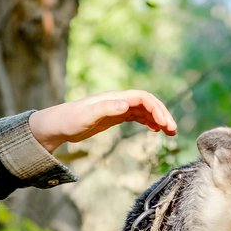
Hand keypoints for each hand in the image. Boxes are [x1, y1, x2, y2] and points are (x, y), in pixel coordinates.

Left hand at [29, 91, 176, 151]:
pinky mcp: (113, 117)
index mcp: (115, 98)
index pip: (143, 98)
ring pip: (144, 110)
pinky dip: (148, 121)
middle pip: (148, 103)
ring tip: (170, 132)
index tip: (166, 125)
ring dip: (158, 119)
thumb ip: (107, 109)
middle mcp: (118, 100)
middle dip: (162, 115)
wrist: (56, 125)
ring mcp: (116, 108)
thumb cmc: (69, 120)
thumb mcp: (87, 116)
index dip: (157, 109)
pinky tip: (154, 130)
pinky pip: (136, 116)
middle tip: (174, 131)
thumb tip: (127, 105)